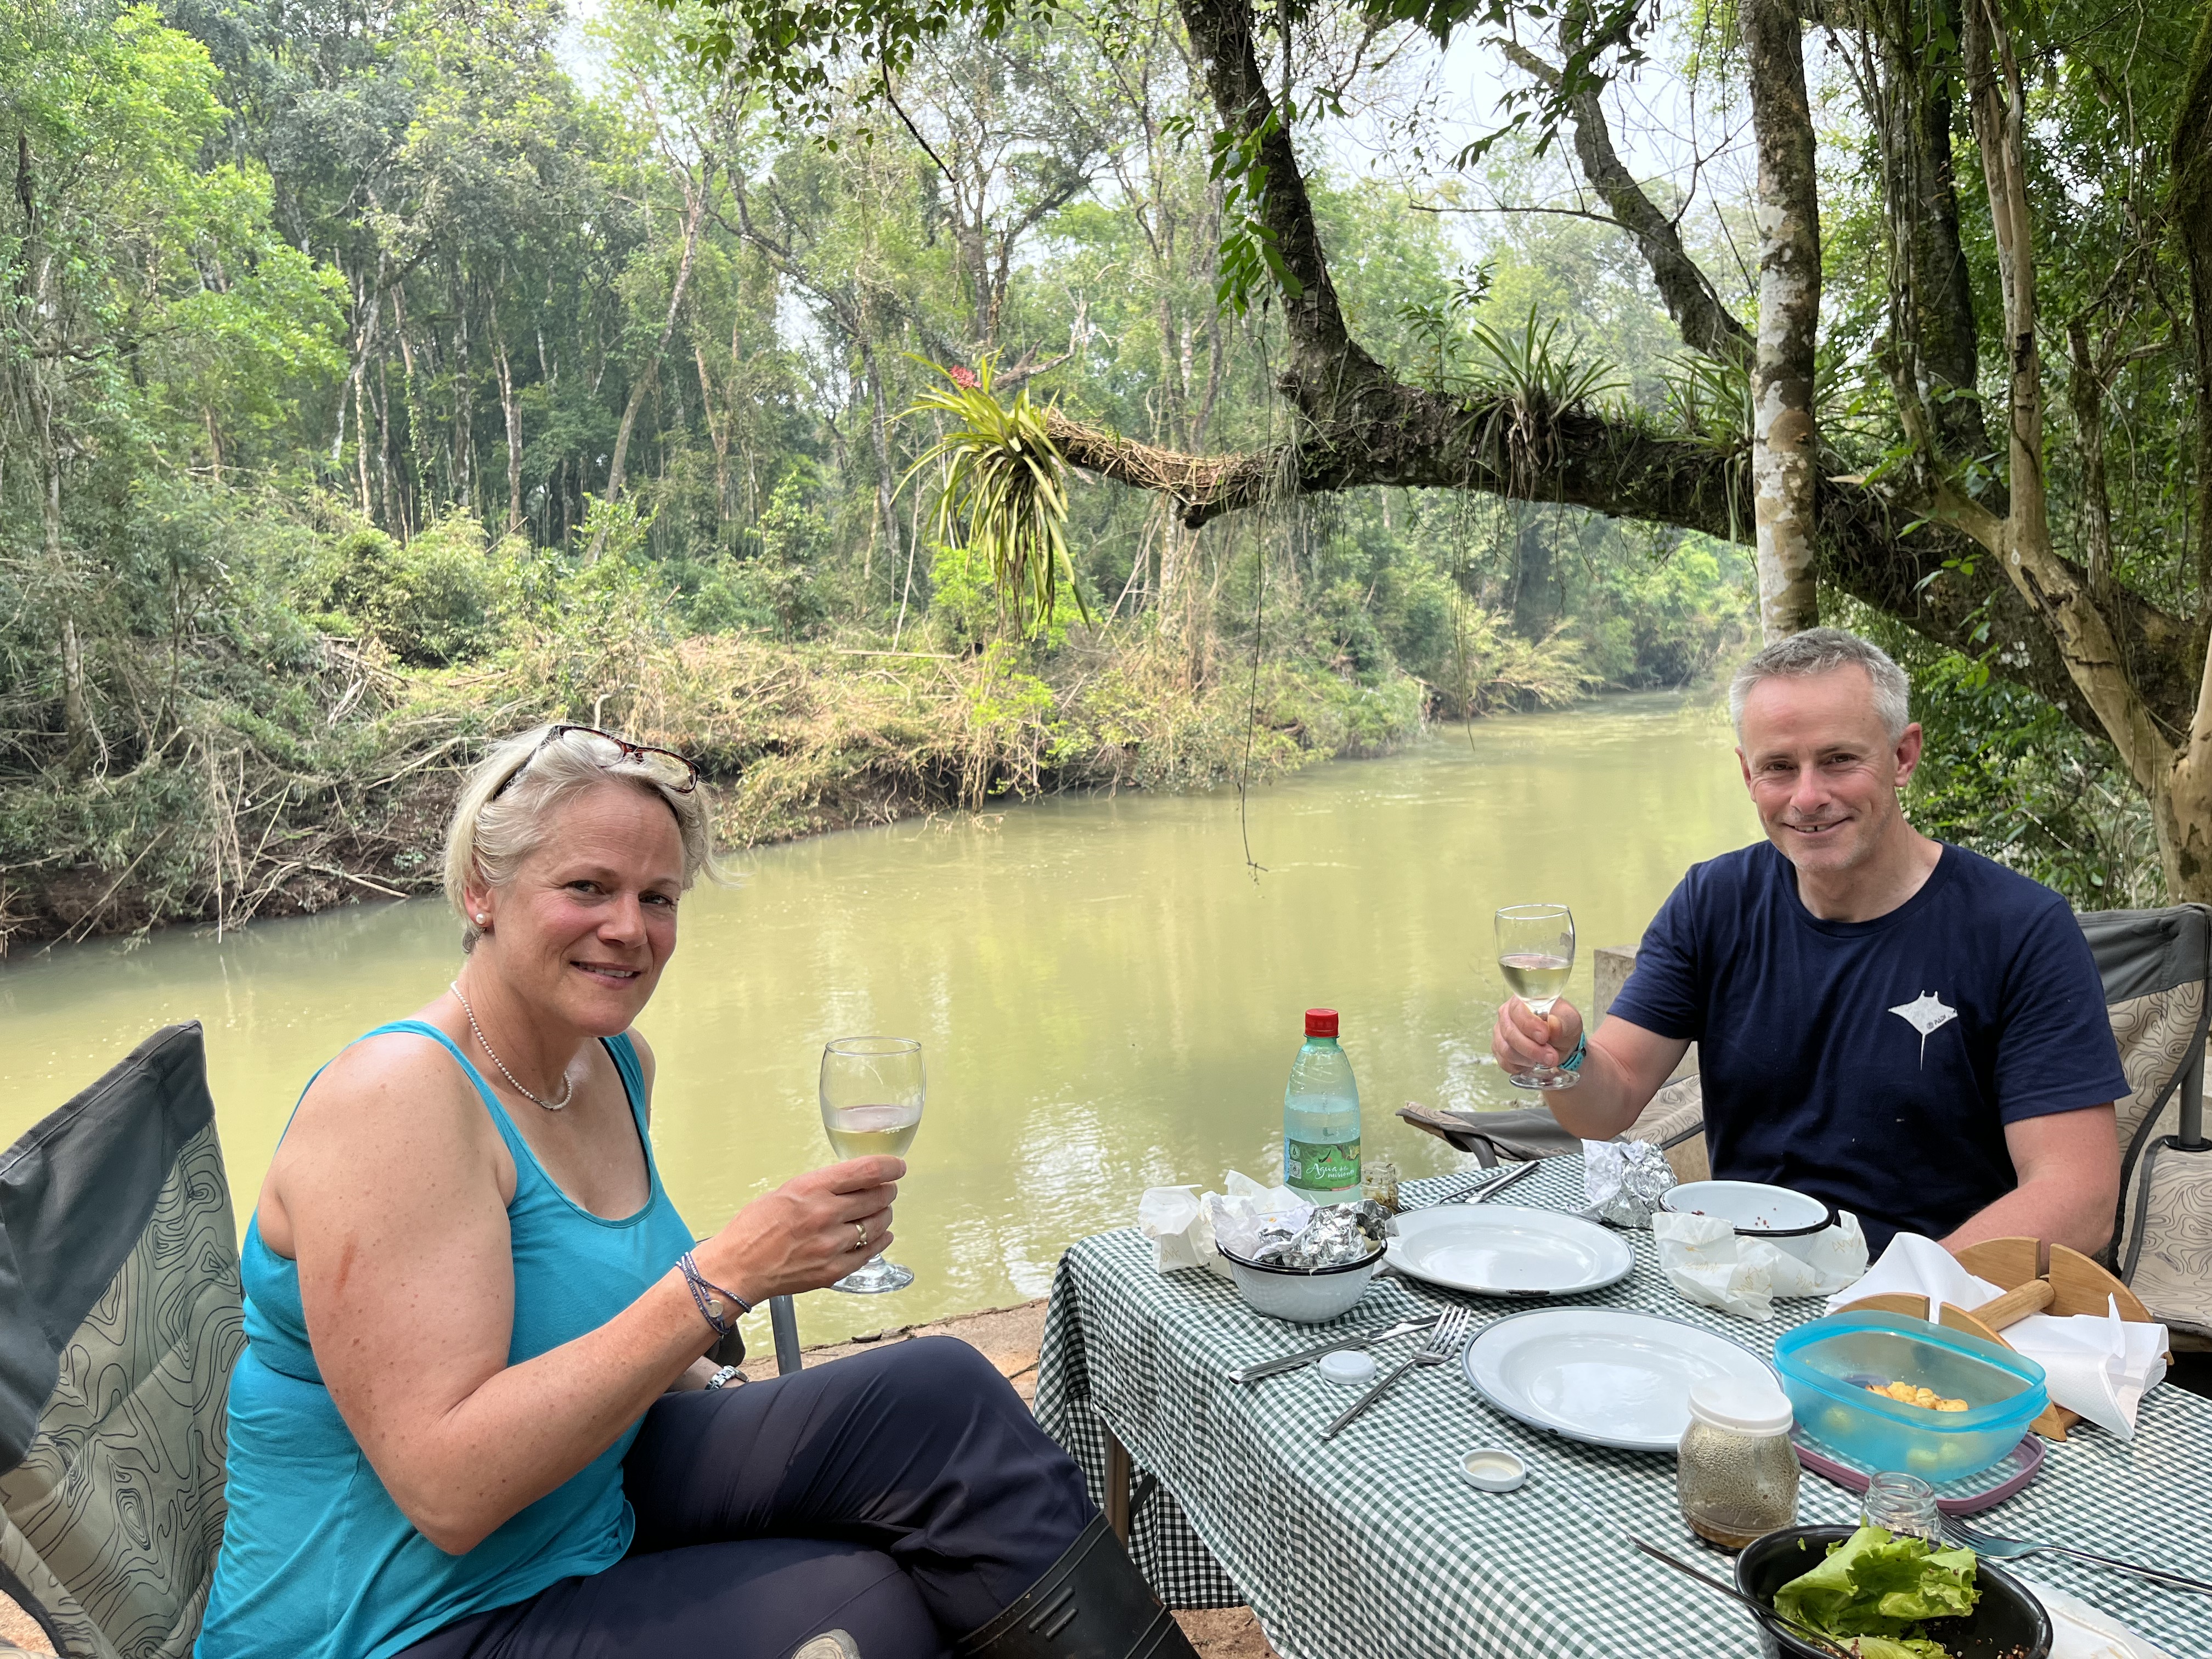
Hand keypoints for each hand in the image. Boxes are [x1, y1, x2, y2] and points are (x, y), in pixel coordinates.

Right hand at [694, 1157, 901, 1303]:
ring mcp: (831, 1245)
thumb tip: (853, 1182)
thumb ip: (821, 1187)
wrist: (737, 1268)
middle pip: (878, 1197)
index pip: (866, 1171)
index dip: (889, 1166)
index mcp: (811, 1189)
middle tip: (886, 1190)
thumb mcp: (786, 1191)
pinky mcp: (834, 1270)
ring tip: (880, 1212)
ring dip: (883, 1215)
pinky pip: (870, 1252)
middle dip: (887, 1191)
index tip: (897, 1166)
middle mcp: (825, 1215)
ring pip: (877, 1224)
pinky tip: (881, 1235)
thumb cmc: (754, 1229)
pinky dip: (880, 1241)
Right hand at [1492, 996, 1582, 1074]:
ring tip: (1546, 1061)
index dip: (1529, 1025)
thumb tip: (1553, 1025)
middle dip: (1531, 1048)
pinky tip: (1533, 1065)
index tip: (1544, 1037)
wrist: (1560, 1043)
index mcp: (1522, 1001)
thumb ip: (1563, 1022)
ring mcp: (1500, 1033)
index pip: (1517, 1010)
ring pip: (1505, 1049)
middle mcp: (1506, 1015)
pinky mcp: (1499, 1050)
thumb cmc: (1563, 1026)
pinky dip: (1520, 1067)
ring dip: (1527, 1059)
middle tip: (1551, 1057)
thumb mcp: (1570, 1021)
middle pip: (1509, 1032)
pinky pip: (1504, 1062)